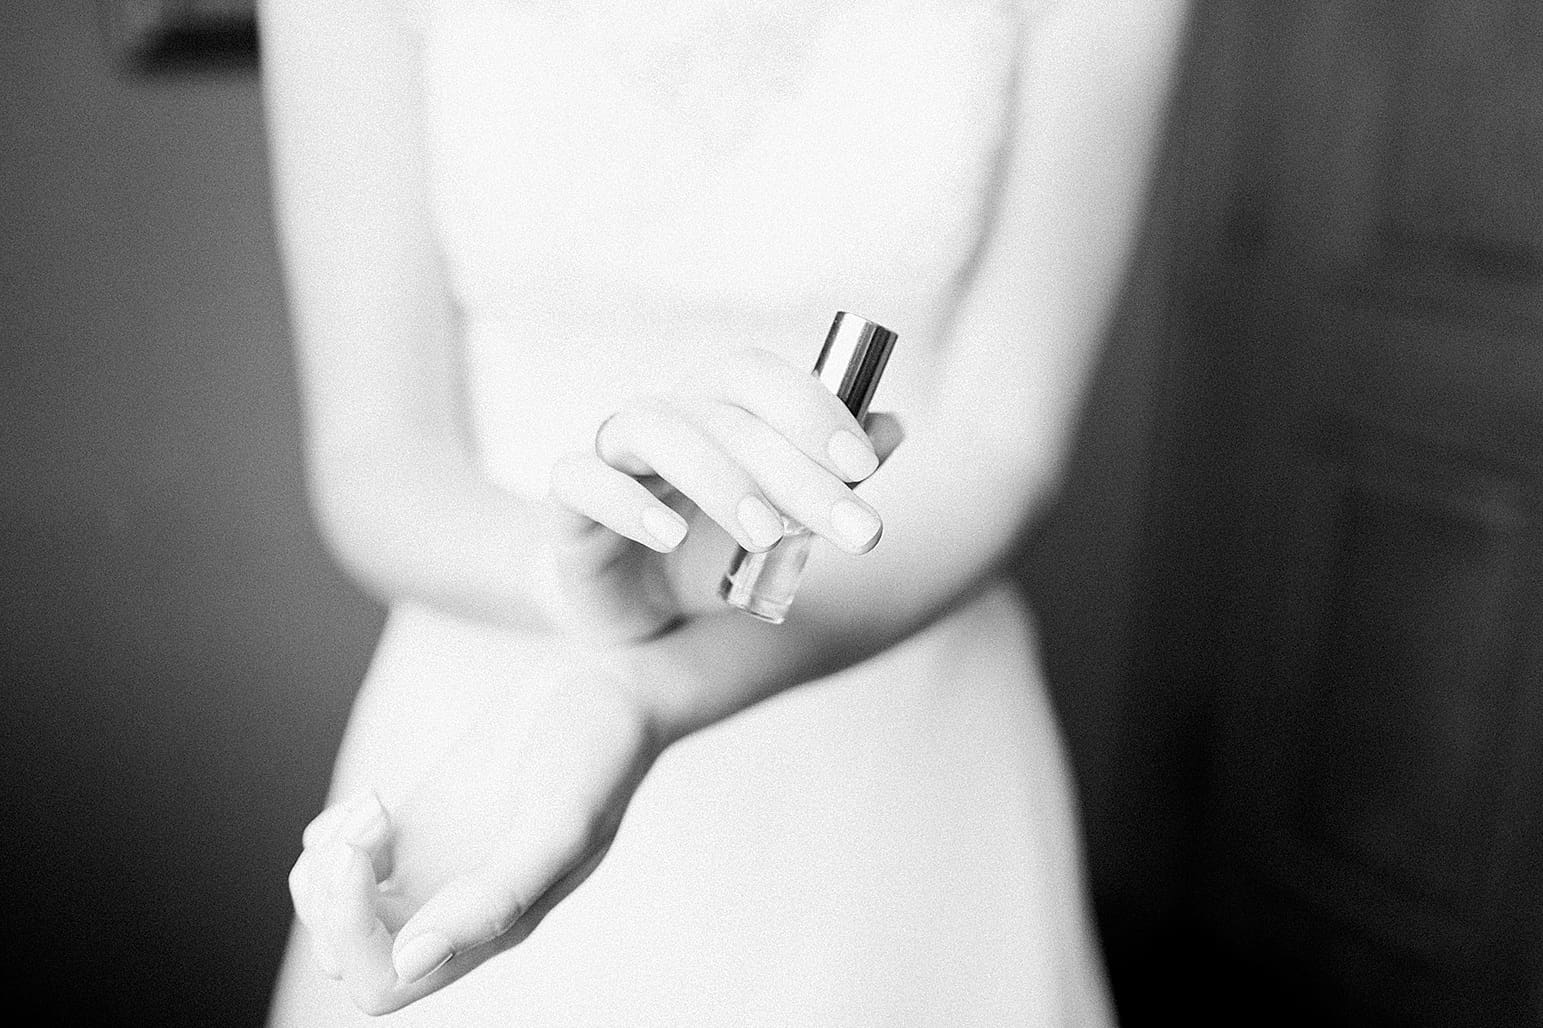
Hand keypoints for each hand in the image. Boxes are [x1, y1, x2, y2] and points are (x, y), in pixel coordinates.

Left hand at [287, 677, 662, 1014]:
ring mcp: (434, 866)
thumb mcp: (560, 823)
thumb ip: (495, 895)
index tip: (363, 862)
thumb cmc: (599, 753)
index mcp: (493, 926)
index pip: (385, 983)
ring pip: (335, 909)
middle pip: (348, 953)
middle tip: (371, 823)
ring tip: (375, 808)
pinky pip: (342, 859)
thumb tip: (413, 960)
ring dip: (328, 864)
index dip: (352, 937)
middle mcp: (457, 907)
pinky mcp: (421, 824)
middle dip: (332, 896)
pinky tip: (378, 800)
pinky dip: (333, 834)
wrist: (607, 688)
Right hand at [543, 347, 901, 644]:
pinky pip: (582, 481)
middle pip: (725, 412)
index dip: (812, 408)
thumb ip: (831, 475)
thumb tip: (894, 425)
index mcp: (715, 409)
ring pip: (656, 429)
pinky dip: (626, 503)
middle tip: (854, 529)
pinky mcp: (569, 507)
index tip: (864, 467)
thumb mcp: (783, 522)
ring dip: (719, 477)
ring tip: (766, 535)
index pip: (758, 376)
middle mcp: (665, 419)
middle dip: (797, 469)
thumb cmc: (711, 557)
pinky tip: (670, 537)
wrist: (633, 618)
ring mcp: (611, 457)